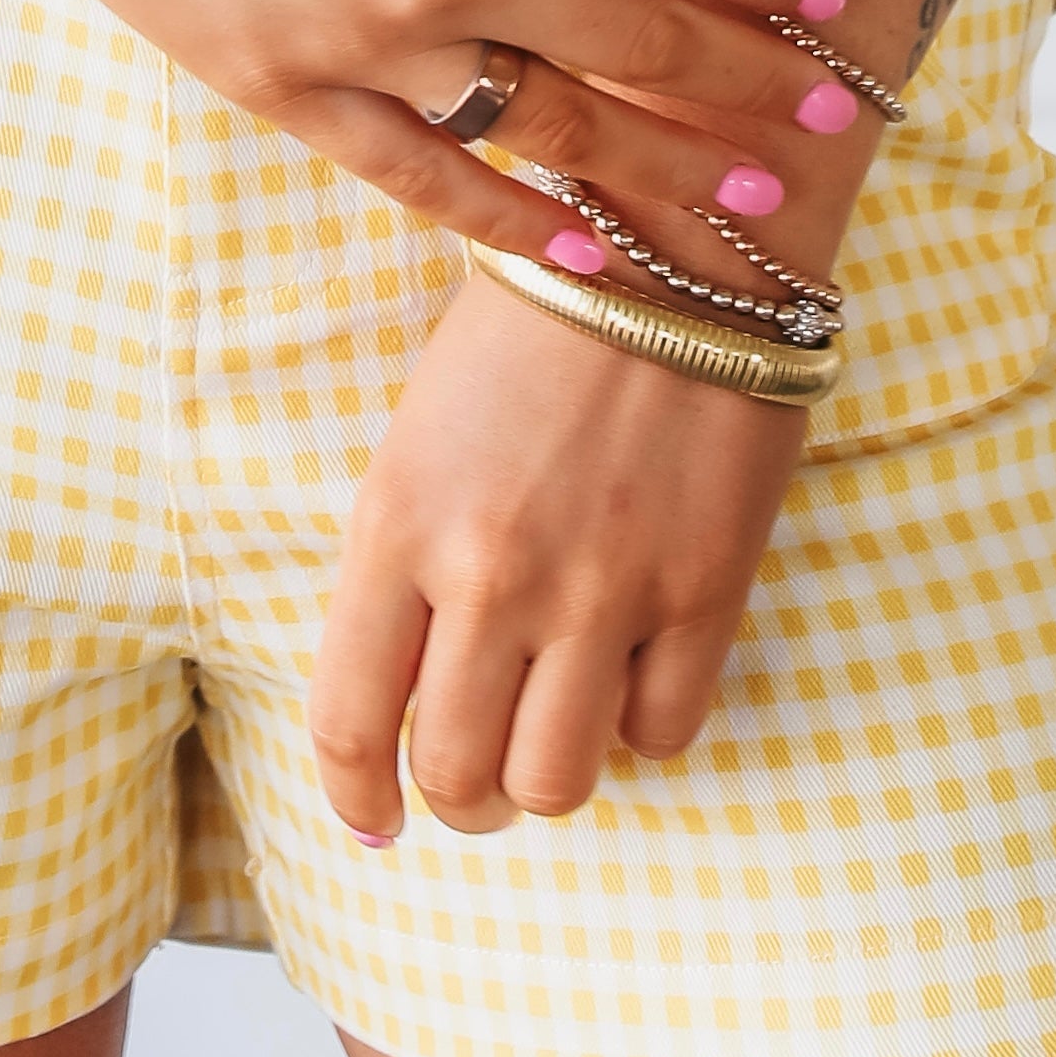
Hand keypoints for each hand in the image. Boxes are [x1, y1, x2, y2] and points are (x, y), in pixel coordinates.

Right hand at [0, 0, 852, 271]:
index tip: (830, 6)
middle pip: (633, 45)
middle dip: (743, 88)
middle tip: (829, 127)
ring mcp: (368, 45)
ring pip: (549, 130)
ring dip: (657, 175)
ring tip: (744, 221)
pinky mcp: (293, 96)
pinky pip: (424, 177)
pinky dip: (510, 222)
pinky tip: (581, 252)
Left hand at [311, 265, 805, 836]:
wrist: (670, 236)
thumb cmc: (528, 325)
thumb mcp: (420, 432)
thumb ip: (403, 563)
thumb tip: (399, 700)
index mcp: (399, 523)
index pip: (350, 722)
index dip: (357, 795)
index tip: (374, 821)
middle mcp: (492, 574)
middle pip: (457, 774)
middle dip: (459, 798)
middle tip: (475, 776)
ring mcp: (603, 589)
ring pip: (556, 783)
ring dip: (547, 777)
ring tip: (553, 732)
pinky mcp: (705, 590)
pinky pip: (663, 733)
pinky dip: (642, 724)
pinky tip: (633, 670)